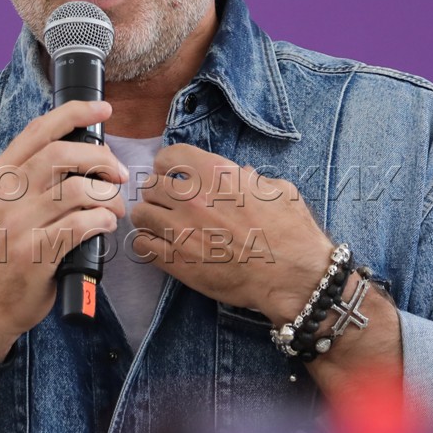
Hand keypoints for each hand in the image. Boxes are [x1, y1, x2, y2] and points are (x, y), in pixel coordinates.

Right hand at [0, 100, 126, 358]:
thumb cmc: (3, 251)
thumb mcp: (4, 205)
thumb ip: (31, 178)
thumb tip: (84, 153)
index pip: (39, 129)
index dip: (75, 112)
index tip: (103, 110)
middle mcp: (5, 195)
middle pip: (63, 154)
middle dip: (101, 159)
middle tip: (118, 174)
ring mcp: (19, 223)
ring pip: (79, 190)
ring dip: (108, 197)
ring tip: (113, 208)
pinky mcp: (36, 252)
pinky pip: (83, 224)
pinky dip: (103, 221)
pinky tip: (104, 226)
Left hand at [127, 145, 332, 321]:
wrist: (291, 276)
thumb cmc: (291, 233)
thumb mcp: (279, 191)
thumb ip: (254, 179)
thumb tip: (243, 173)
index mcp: (217, 174)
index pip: (170, 156)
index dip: (168, 166)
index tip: (172, 176)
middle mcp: (194, 197)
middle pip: (151, 185)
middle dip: (158, 194)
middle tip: (168, 205)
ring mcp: (182, 229)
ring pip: (141, 214)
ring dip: (150, 218)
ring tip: (162, 226)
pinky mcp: (176, 260)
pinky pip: (141, 245)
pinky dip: (147, 245)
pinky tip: (161, 248)